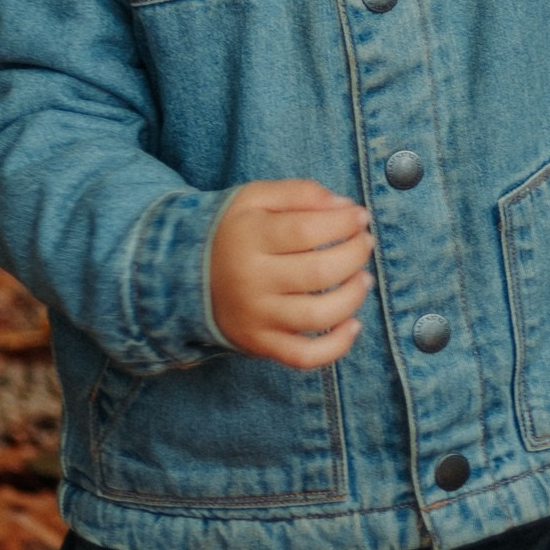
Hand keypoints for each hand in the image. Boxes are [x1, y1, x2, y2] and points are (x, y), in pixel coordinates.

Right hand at [209, 178, 373, 367]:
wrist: (185, 277)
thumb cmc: (233, 233)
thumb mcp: (254, 198)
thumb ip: (298, 193)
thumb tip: (343, 206)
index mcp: (250, 236)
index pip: (308, 229)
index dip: (343, 223)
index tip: (360, 217)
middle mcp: (252, 279)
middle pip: (319, 271)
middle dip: (355, 254)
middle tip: (364, 243)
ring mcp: (257, 316)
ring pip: (318, 315)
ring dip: (353, 296)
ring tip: (363, 278)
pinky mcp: (261, 343)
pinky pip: (304, 356)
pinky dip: (336, 347)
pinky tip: (353, 325)